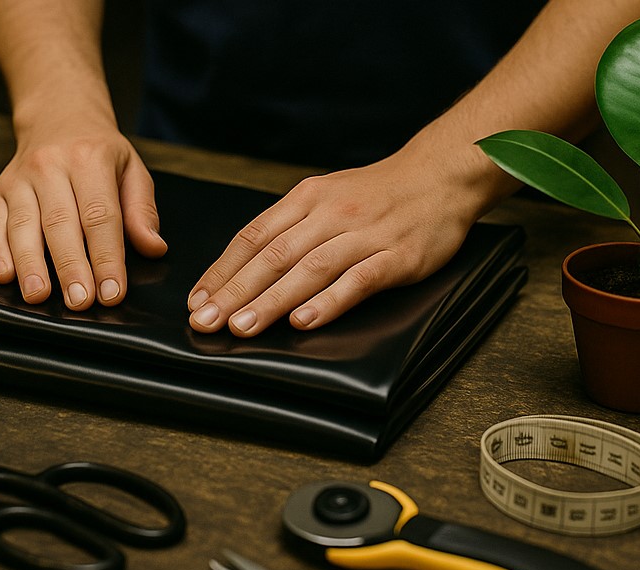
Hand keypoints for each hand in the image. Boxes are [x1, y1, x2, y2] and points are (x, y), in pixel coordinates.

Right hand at [0, 118, 166, 308]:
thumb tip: (153, 247)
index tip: (112, 291)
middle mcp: (50, 167)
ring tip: (38, 297)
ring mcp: (20, 178)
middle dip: (71, 267)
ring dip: (30, 265)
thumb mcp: (132, 169)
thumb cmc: (99, 152)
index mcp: (89, 160)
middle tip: (79, 302)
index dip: (106, 257)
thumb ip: (142, 210)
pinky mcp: (0, 190)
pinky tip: (6, 276)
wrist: (58, 115)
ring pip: (23, 225)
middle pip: (61, 224)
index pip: (100, 216)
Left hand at [186, 144, 478, 336]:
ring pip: (309, 269)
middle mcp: (330, 214)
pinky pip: (358, 281)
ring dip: (272, 300)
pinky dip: (329, 301)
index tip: (197, 300)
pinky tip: (304, 322)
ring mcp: (364, 235)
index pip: (253, 236)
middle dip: (235, 291)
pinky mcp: (396, 257)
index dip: (222, 270)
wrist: (442, 173)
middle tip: (205, 321)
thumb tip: (242, 267)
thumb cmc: (378, 192)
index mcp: (306, 198)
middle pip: (273, 255)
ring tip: (242, 326)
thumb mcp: (326, 195)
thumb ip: (288, 227)